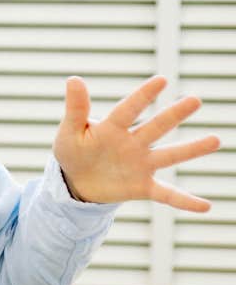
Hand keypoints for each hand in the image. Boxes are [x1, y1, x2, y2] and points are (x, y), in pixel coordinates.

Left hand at [54, 75, 220, 209]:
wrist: (77, 181)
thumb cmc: (75, 150)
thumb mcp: (69, 131)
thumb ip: (75, 108)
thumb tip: (74, 78)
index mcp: (112, 128)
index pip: (129, 109)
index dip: (143, 95)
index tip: (161, 80)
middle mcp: (133, 143)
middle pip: (156, 127)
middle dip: (174, 114)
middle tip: (196, 100)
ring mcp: (141, 164)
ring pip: (169, 155)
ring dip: (191, 149)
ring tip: (215, 139)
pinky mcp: (143, 186)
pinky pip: (167, 194)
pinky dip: (185, 201)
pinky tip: (206, 206)